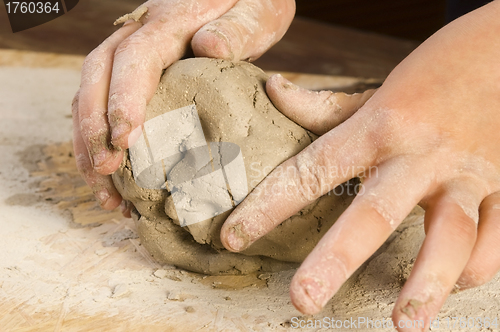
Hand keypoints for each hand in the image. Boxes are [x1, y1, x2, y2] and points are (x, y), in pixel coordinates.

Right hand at [72, 0, 294, 214]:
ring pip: (91, 95)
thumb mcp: (255, 11)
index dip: (124, 98)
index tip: (124, 140)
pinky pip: (105, 104)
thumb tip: (208, 46)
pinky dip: (102, 143)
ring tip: (105, 191)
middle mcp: (139, 34)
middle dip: (95, 127)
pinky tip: (114, 180)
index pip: (135, 58)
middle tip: (107, 171)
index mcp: (168, 22)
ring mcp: (131, 52)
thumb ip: (236, 29)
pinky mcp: (133, 72)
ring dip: (90, 144)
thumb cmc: (252, 4)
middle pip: (98, 77)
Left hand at [221, 1, 499, 329]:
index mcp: (378, 127)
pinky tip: (454, 286)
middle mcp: (418, 156)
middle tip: (303, 301)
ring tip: (404, 323)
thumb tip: (275, 90)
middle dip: (336, 260)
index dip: (268, 205)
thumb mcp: (377, 89)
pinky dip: (476, 267)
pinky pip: (495, 238)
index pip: (311, 171)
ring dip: (427, 283)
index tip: (234, 237)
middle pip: (373, 214)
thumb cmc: (434, 73)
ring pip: (450, 235)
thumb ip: (325, 104)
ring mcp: (466, 175)